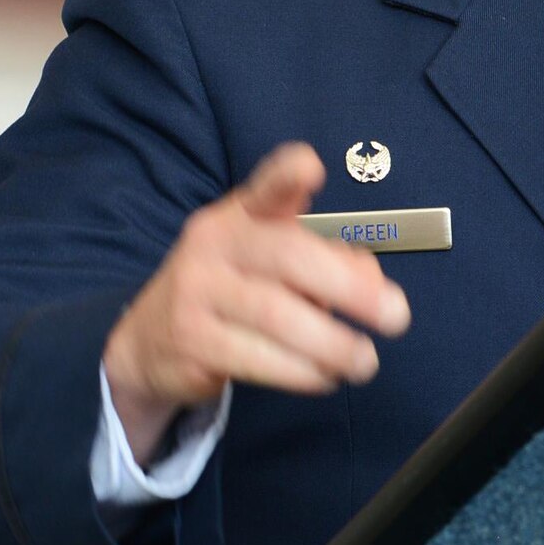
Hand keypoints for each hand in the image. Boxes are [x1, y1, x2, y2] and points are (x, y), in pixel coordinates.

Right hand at [102, 142, 410, 465]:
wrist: (148, 339)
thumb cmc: (231, 289)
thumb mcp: (272, 262)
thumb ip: (325, 261)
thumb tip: (373, 280)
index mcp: (240, 213)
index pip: (265, 186)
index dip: (287, 174)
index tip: (312, 168)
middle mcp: (214, 242)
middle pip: (288, 256)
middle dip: (350, 288)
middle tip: (395, 316)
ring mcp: (196, 291)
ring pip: (277, 317)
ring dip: (332, 344)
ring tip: (365, 361)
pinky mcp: (190, 340)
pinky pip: (257, 359)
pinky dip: (301, 372)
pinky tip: (325, 377)